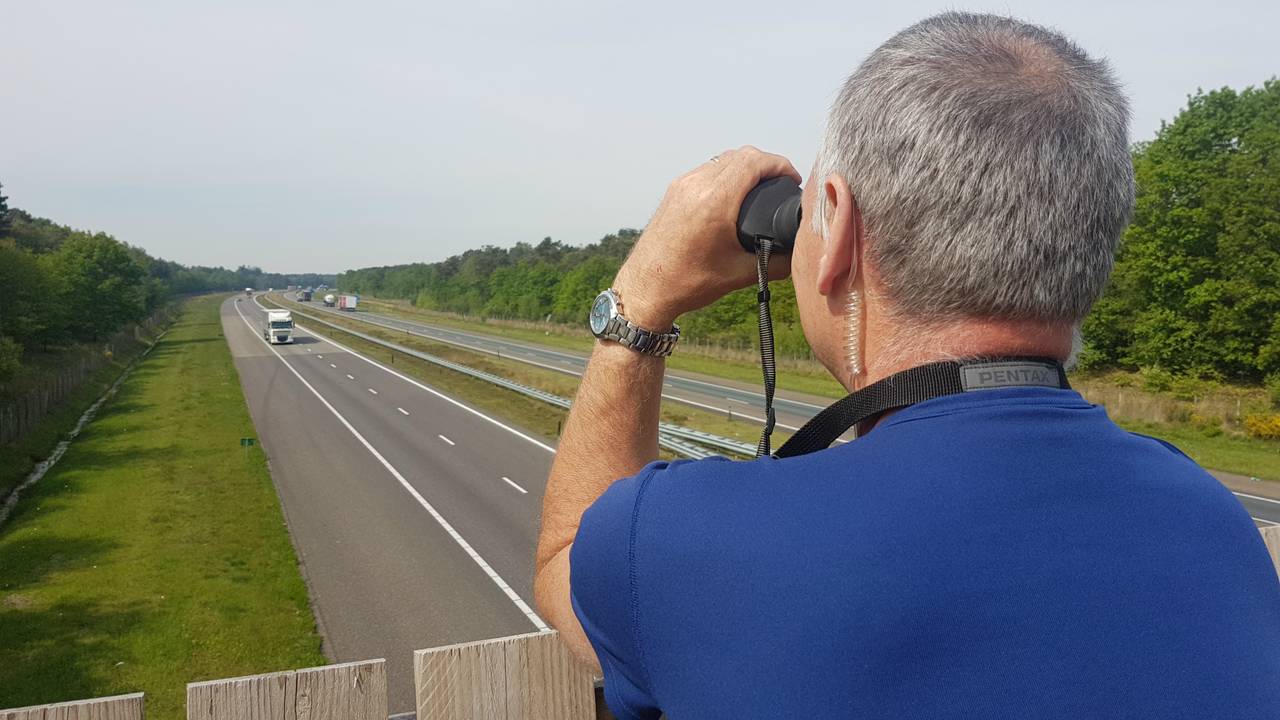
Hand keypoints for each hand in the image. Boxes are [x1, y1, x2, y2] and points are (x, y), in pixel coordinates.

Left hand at [612, 146, 800, 329]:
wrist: (645, 290)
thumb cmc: (688, 283)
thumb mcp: (739, 274)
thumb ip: (777, 264)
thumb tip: (801, 254)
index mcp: (714, 201)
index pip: (754, 161)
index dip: (780, 165)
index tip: (793, 179)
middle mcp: (696, 186)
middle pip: (740, 154)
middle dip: (766, 164)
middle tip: (781, 183)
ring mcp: (682, 186)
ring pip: (722, 160)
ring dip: (744, 166)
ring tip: (760, 187)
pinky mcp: (673, 192)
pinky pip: (706, 170)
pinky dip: (725, 174)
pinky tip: (733, 194)